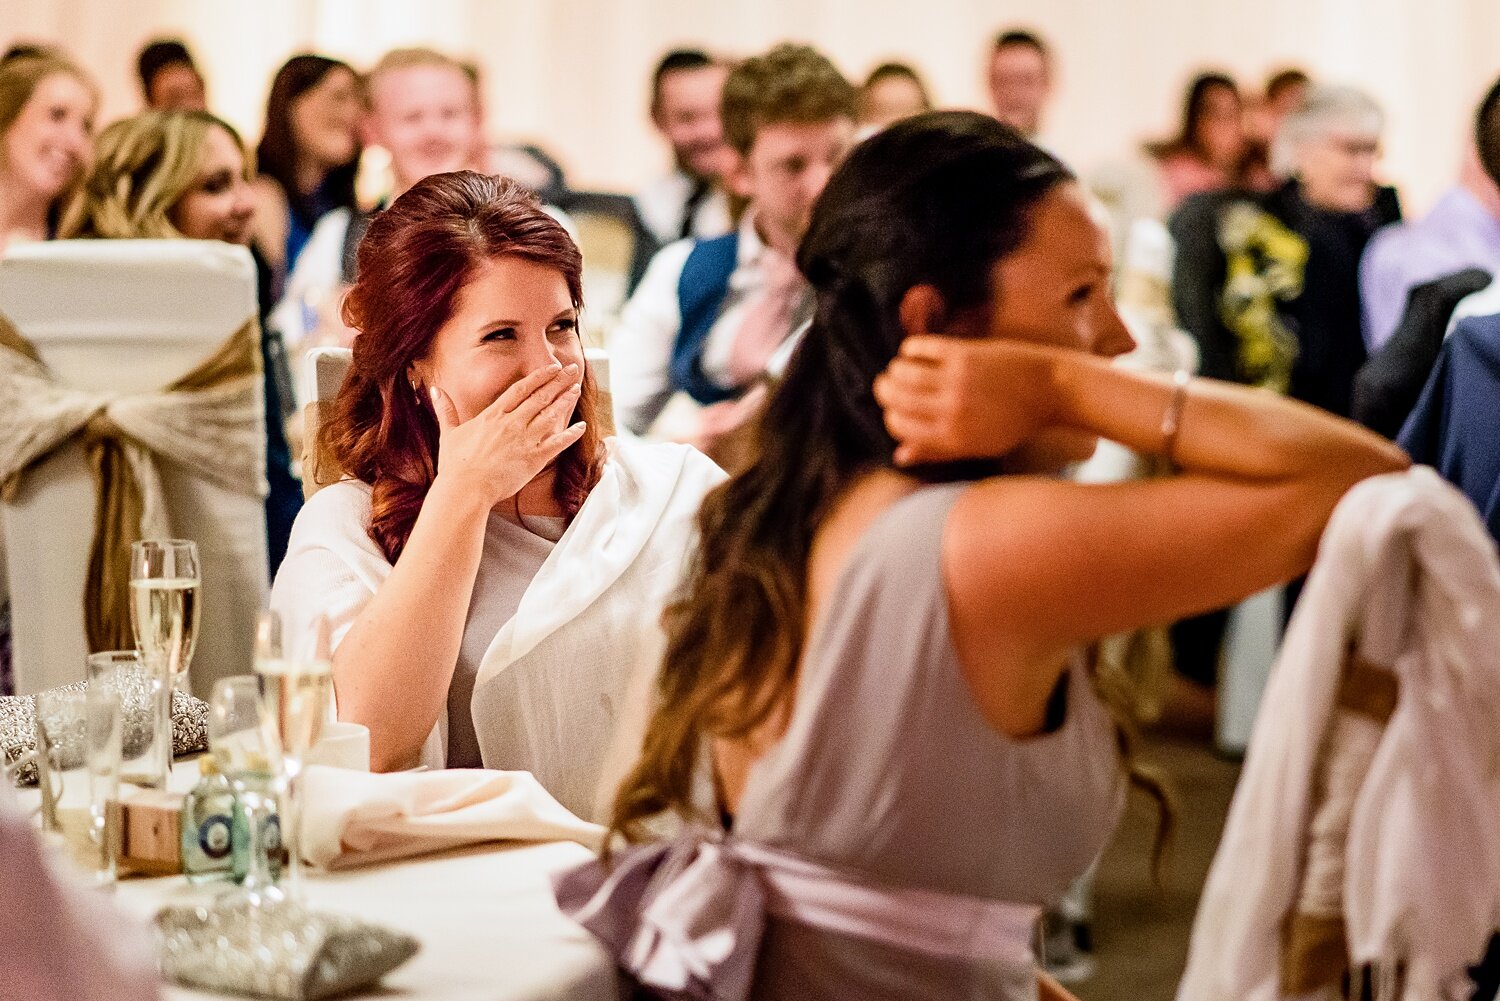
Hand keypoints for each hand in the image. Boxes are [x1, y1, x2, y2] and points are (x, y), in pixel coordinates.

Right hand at [430, 363, 586, 506]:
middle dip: (559, 382)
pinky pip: (557, 443)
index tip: (553, 367)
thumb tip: (434, 390)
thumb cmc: (455, 465)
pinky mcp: (534, 459)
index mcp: (493, 415)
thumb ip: (446, 410)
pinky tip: (581, 427)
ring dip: (565, 401)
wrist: (466, 489)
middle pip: (540, 397)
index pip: (521, 389)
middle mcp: (512, 423)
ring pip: (550, 415)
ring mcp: (524, 440)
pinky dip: (570, 435)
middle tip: (573, 370)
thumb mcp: (449, 433)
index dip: (539, 376)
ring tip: (576, 390)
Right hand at [873, 337, 1057, 465]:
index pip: (900, 427)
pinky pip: (921, 347)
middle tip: (887, 385)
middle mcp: (951, 410)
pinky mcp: (964, 353)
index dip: (891, 417)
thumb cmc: (1014, 422)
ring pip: (903, 372)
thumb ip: (936, 451)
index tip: (896, 410)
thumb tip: (899, 455)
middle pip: (896, 398)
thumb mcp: (977, 446)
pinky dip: (909, 348)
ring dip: (894, 370)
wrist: (1051, 389)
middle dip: (885, 391)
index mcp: (952, 437)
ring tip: (898, 369)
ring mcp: (957, 380)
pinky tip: (911, 351)